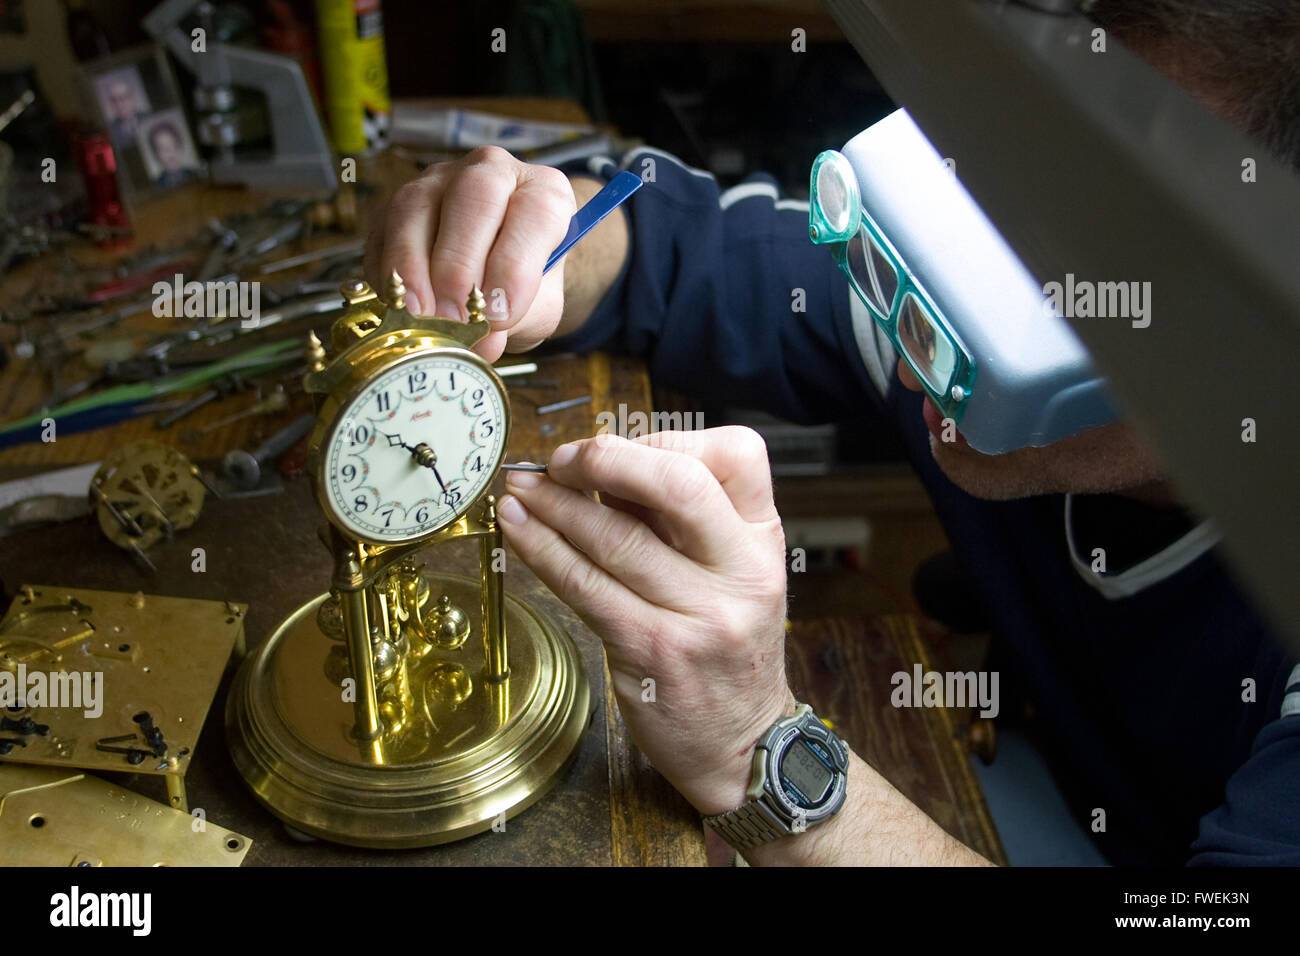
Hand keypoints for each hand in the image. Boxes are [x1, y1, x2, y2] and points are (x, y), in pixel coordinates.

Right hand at [364, 145, 576, 361]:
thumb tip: (483, 343)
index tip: (497, 316)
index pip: (536, 212)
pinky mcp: (398, 204)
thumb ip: (518, 321)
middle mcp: (493, 172)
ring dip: (414, 265)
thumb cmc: (522, 285)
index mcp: (545, 192)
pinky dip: (387, 271)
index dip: (514, 267)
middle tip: (453, 316)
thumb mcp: (536, 309)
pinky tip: (397, 304)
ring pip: (417, 205)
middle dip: (459, 263)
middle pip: (474, 195)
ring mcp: (440, 181)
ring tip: (419, 314)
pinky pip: (383, 229)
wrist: (497, 277)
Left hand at [497, 427, 796, 814]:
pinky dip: (542, 550)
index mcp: (764, 540)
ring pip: (615, 536)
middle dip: (605, 459)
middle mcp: (741, 572)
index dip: (669, 438)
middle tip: (560, 460)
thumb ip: (683, 523)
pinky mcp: (651, 649)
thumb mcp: (735, 575)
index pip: (738, 455)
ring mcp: (699, 613)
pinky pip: (585, 586)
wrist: (745, 745)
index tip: (621, 449)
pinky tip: (517, 530)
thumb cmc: (727, 648)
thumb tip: (601, 468)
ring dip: (554, 504)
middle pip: (677, 484)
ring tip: (519, 489)